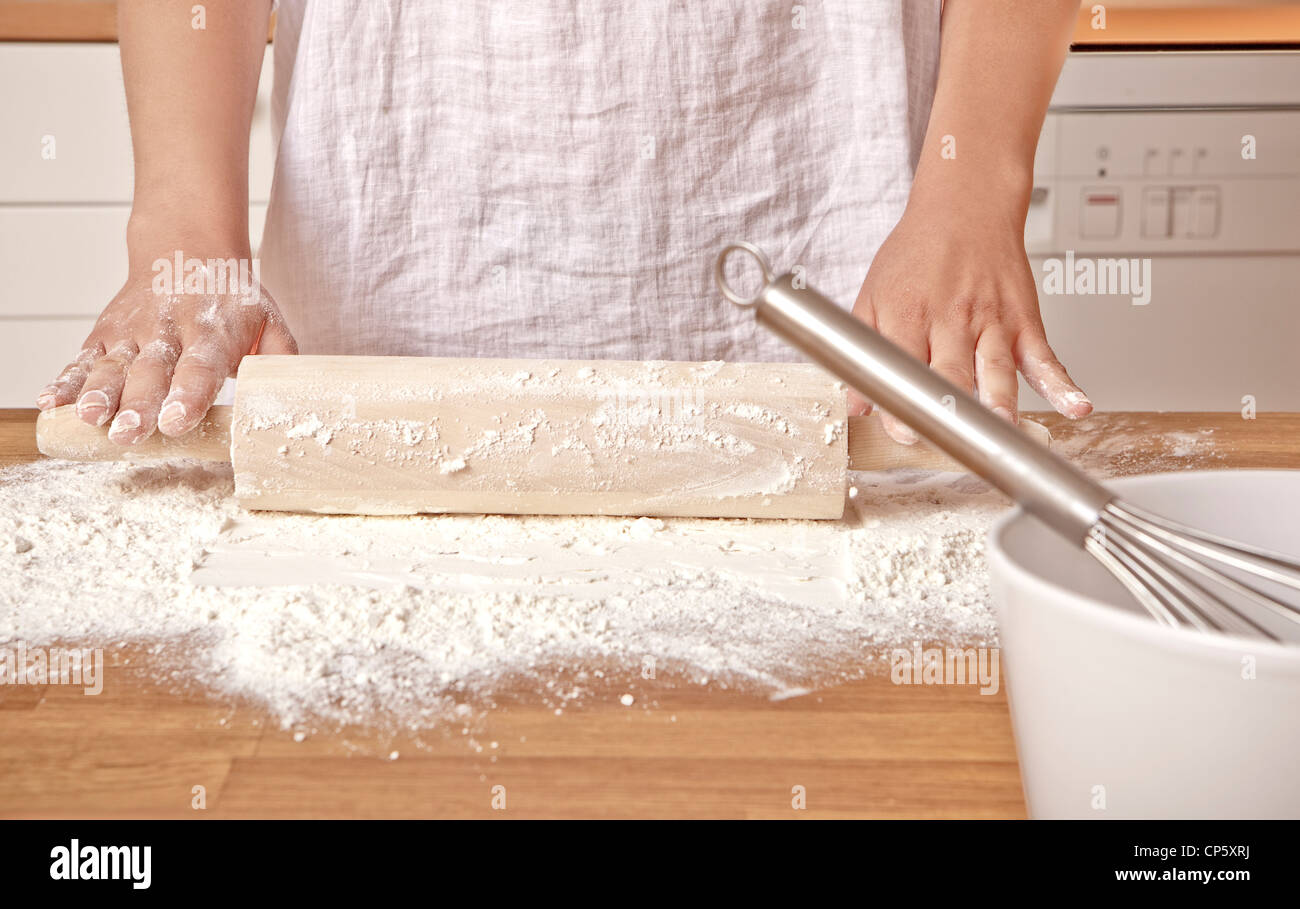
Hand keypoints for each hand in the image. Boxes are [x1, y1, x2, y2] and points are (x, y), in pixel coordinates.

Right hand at [37, 259, 295, 444]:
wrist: (188, 252)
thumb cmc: (232, 302)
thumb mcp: (268, 321)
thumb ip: (281, 357)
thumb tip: (292, 395)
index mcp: (212, 331)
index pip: (200, 366)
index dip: (187, 395)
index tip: (175, 420)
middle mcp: (168, 330)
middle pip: (151, 371)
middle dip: (139, 404)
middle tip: (130, 433)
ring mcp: (133, 331)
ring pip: (112, 365)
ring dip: (99, 394)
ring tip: (90, 419)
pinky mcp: (105, 332)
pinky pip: (83, 357)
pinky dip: (65, 380)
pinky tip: (51, 403)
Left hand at [850, 198, 1090, 443]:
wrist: (966, 207)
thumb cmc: (918, 253)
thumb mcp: (874, 294)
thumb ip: (862, 349)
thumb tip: (853, 402)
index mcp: (909, 313)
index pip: (904, 365)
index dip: (904, 400)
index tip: (902, 430)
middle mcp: (951, 318)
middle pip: (953, 373)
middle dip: (951, 410)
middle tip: (948, 440)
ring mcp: (991, 320)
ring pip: (997, 369)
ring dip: (1001, 403)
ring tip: (1001, 431)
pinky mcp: (1022, 321)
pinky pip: (1043, 356)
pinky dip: (1062, 383)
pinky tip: (1075, 406)